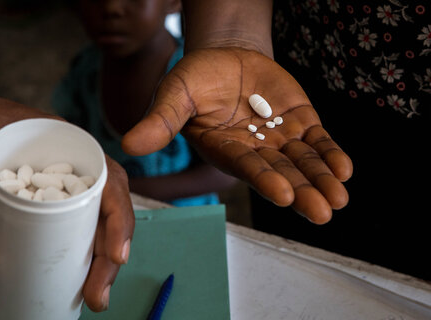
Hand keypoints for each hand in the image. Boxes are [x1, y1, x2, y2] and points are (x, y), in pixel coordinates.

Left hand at [0, 82, 133, 311]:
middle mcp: (76, 166)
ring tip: (93, 292)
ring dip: (101, 257)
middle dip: (110, 254)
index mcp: (69, 147)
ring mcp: (66, 183)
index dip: (119, 219)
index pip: (110, 182)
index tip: (116, 256)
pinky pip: (78, 221)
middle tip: (97, 294)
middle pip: (109, 210)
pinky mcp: (51, 198)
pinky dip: (85, 248)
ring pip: (97, 219)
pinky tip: (80, 273)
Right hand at [122, 47, 352, 223]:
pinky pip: (317, 141)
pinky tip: (343, 170)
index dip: (264, 179)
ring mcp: (279, 138)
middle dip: (302, 192)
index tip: (283, 194)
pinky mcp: (299, 122)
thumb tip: (127, 145)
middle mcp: (254, 150)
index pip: (246, 165)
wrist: (225, 58)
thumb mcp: (175, 94)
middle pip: (280, 173)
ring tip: (338, 198)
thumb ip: (160, 121)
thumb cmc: (195, 79)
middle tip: (323, 212)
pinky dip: (330, 154)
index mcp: (224, 148)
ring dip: (322, 179)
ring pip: (303, 162)